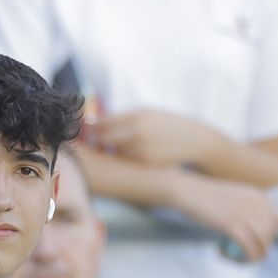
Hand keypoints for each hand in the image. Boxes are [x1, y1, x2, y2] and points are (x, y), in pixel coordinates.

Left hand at [92, 110, 219, 169]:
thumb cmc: (167, 124)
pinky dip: (123, 159)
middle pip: (102, 138)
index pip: (102, 122)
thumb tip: (95, 122)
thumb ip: (122, 118)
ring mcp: (141, 149)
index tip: (82, 128)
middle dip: (94, 139)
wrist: (195, 140)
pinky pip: (125, 161)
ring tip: (115, 147)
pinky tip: (129, 156)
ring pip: (113, 151)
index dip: (89, 126)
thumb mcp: (147, 113)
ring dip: (110, 150)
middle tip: (90, 140)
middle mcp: (137, 132)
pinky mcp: (144, 163)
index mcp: (137, 115)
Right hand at [169, 171, 277, 261]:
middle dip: (265, 245)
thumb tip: (252, 224)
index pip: (276, 219)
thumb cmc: (207, 196)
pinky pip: (248, 246)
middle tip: (253, 252)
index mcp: (257, 196)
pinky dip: (248, 256)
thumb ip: (246, 206)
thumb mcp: (234, 195)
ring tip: (248, 259)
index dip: (271, 234)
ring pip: (262, 240)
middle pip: (270, 232)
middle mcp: (254, 204)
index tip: (261, 241)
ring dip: (258, 254)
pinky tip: (241, 260)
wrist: (189, 192)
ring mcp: (244, 214)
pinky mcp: (231, 225)